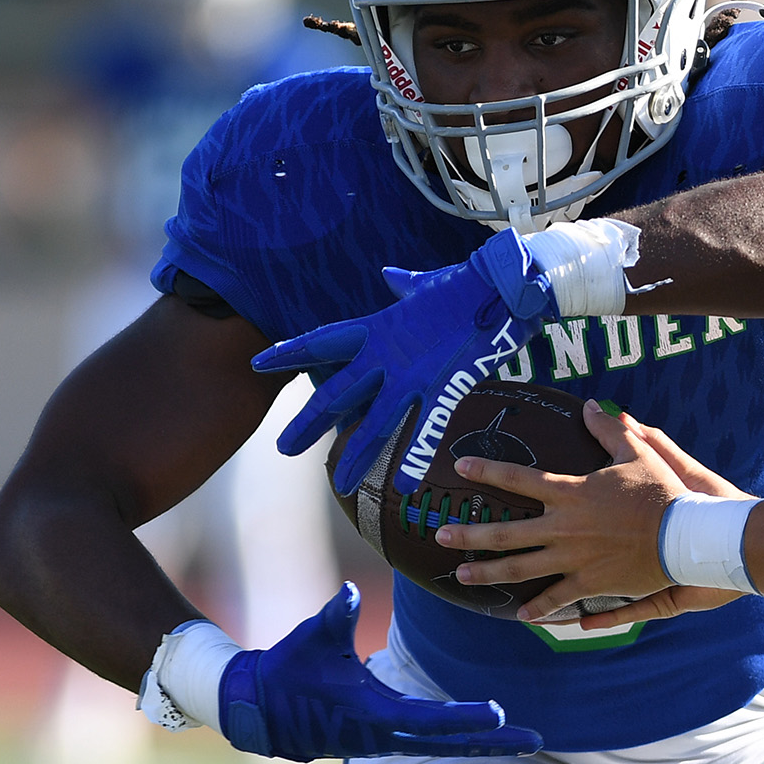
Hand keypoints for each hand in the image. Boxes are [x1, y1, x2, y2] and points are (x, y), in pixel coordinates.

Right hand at [219, 583, 543, 760]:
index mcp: (373, 714)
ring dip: (486, 742)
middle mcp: (386, 734)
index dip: (464, 717)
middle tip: (537, 740)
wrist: (260, 709)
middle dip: (494, 741)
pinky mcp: (386, 736)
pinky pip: (434, 741)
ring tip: (529, 740)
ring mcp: (388, 739)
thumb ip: (335, 616)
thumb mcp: (311, 640)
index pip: (429, 719)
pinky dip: (464, 738)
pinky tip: (492, 735)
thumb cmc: (288, 670)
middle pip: (450, 741)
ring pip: (445, 744)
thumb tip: (351, 590)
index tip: (500, 713)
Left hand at [251, 228, 555, 491]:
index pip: (323, 342)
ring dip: (357, 456)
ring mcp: (413, 373)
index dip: (291, 352)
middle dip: (309, 421)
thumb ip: (405, 287)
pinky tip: (402, 486)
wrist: (504, 284)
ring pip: (376, 421)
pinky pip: (426, 429)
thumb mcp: (428, 285)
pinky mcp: (445, 385)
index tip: (259, 362)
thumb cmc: (469, 283)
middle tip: (283, 448)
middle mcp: (387, 354)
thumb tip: (391, 276)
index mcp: (380, 327)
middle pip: (337, 392)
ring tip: (339, 486)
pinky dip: (415, 457)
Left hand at [434, 402, 751, 623]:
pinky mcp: (589, 582)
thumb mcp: (637, 453)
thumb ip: (610, 430)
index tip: (460, 468)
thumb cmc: (661, 492)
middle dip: (470, 534)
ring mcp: (573, 557)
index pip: (518, 479)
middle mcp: (563, 526)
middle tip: (442, 537)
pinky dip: (539, 608)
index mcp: (570, 493)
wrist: (683, 536)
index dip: (486, 471)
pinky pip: (556, 597)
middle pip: (506, 532)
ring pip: (520, 568)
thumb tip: (591, 405)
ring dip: (488, 571)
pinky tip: (521, 615)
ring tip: (464, 574)